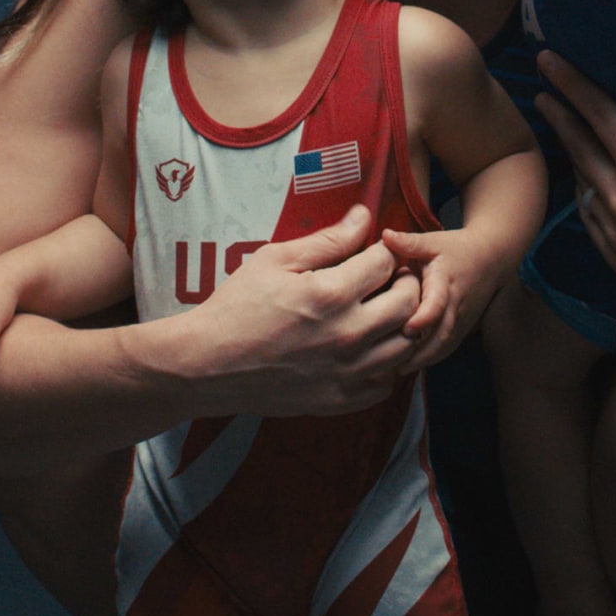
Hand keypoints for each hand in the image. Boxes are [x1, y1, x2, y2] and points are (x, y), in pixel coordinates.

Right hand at [175, 205, 438, 415]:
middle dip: (404, 283)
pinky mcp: (340, 400)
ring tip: (383, 314)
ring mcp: (347, 372)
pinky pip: (386, 384)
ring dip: (402, 325)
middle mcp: (349, 335)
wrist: (206, 365)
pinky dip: (386, 365)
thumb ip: (326, 240)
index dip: (384, 251)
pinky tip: (368, 351)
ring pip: (406, 346)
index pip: (387, 262)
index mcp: (332, 294)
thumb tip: (363, 216)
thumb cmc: (236, 306)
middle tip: (388, 280)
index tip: (374, 254)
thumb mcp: (275, 260)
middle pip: (409, 302)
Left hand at [376, 223, 503, 365]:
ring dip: (423, 360)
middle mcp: (456, 305)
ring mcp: (461, 320)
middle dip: (419, 351)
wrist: (490, 259)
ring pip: (444, 346)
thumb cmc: (455, 250)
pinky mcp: (461, 329)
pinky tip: (408, 367)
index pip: (438, 304)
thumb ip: (408, 242)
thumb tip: (384, 235)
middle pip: (441, 334)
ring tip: (396, 370)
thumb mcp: (432, 241)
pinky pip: (446, 349)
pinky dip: (429, 360)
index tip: (407, 330)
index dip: (424, 318)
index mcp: (446, 282)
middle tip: (392, 364)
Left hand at [530, 43, 615, 290]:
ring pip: (582, 183)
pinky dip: (589, 191)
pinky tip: (587, 174)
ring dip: (574, 155)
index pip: (599, 116)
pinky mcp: (615, 257)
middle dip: (558, 117)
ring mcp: (615, 235)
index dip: (571, 86)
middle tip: (542, 93)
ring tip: (566, 131)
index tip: (547, 62)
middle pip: (579, 148)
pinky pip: (590, 214)